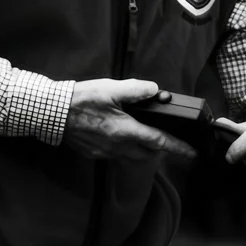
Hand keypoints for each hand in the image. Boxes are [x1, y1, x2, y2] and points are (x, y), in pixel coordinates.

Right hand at [63, 79, 197, 162]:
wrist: (53, 113)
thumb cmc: (80, 100)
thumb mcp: (111, 88)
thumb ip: (136, 90)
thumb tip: (154, 91)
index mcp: (125, 130)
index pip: (160, 142)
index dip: (179, 148)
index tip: (192, 153)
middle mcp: (118, 146)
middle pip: (148, 154)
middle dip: (160, 149)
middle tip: (166, 139)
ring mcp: (106, 152)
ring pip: (133, 157)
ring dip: (143, 150)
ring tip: (144, 138)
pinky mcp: (95, 153)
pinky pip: (117, 155)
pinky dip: (125, 149)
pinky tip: (119, 137)